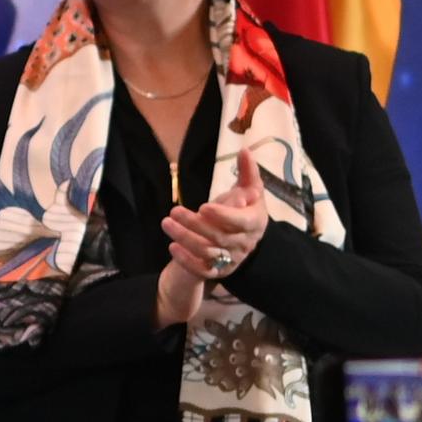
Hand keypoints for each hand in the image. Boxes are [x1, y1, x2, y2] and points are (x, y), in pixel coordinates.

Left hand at [159, 151, 270, 294]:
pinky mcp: (218, 271)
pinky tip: (172, 246)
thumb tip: (245, 150)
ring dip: (185, 238)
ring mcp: (232, 259)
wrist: (240, 239)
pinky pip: (203, 270)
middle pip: (220, 237)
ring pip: (208, 252)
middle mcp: (245, 243)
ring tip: (166, 223)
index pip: (243, 222)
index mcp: (255, 223)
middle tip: (173, 211)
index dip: (224, 216)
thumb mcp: (248, 191)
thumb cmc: (243, 210)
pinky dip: (186, 260)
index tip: (203, 207)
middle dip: (194, 224)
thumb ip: (248, 172)